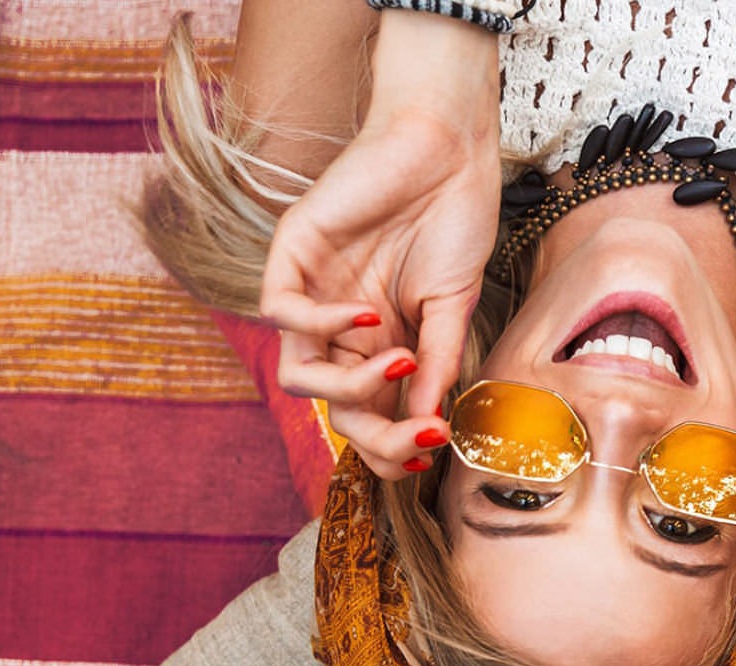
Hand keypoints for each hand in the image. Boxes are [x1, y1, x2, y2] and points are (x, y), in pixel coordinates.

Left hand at [260, 12, 500, 478]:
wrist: (448, 146)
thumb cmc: (455, 217)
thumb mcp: (453, 307)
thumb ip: (437, 365)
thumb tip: (428, 426)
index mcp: (379, 343)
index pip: (369, 414)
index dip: (390, 444)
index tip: (430, 450)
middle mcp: (340, 327)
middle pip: (333, 407)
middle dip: (376, 433)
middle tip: (419, 434)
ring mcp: (312, 291)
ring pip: (297, 374)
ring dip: (347, 388)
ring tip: (400, 364)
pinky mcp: (292, 252)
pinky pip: (281, 310)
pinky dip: (322, 325)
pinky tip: (369, 316)